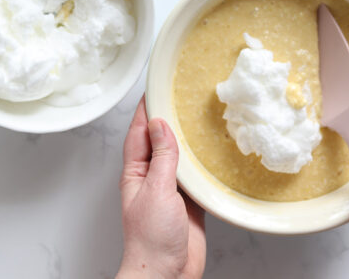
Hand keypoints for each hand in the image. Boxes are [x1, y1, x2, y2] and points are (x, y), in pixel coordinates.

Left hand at [117, 96, 205, 278]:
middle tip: (181, 97)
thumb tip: (161, 126)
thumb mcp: (156, 190)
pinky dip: (202, 163)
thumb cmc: (151, 239)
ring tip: (199, 119)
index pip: (140, 133)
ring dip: (187, 139)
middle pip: (160, 141)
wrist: (166, 274)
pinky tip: (212, 154)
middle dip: (168, 120)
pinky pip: (196, 176)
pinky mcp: (189, 202)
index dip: (147, 110)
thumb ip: (162, 157)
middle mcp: (152, 178)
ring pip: (179, 157)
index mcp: (136, 173)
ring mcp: (171, 189)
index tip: (155, 88)